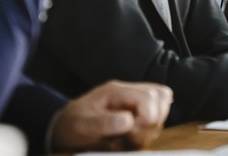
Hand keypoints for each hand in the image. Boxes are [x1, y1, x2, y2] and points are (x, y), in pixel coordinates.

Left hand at [50, 80, 172, 152]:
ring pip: (161, 110)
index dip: (148, 116)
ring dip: (149, 129)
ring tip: (126, 137)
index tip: (131, 131)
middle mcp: (128, 93)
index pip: (151, 95)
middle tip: (128, 135)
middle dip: (150, 123)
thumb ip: (104, 123)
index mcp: (116, 91)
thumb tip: (129, 120)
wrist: (65, 127)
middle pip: (161, 99)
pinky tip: (130, 137)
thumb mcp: (82, 125)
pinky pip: (156, 119)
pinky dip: (147, 131)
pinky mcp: (137, 112)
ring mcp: (134, 102)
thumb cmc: (72, 124)